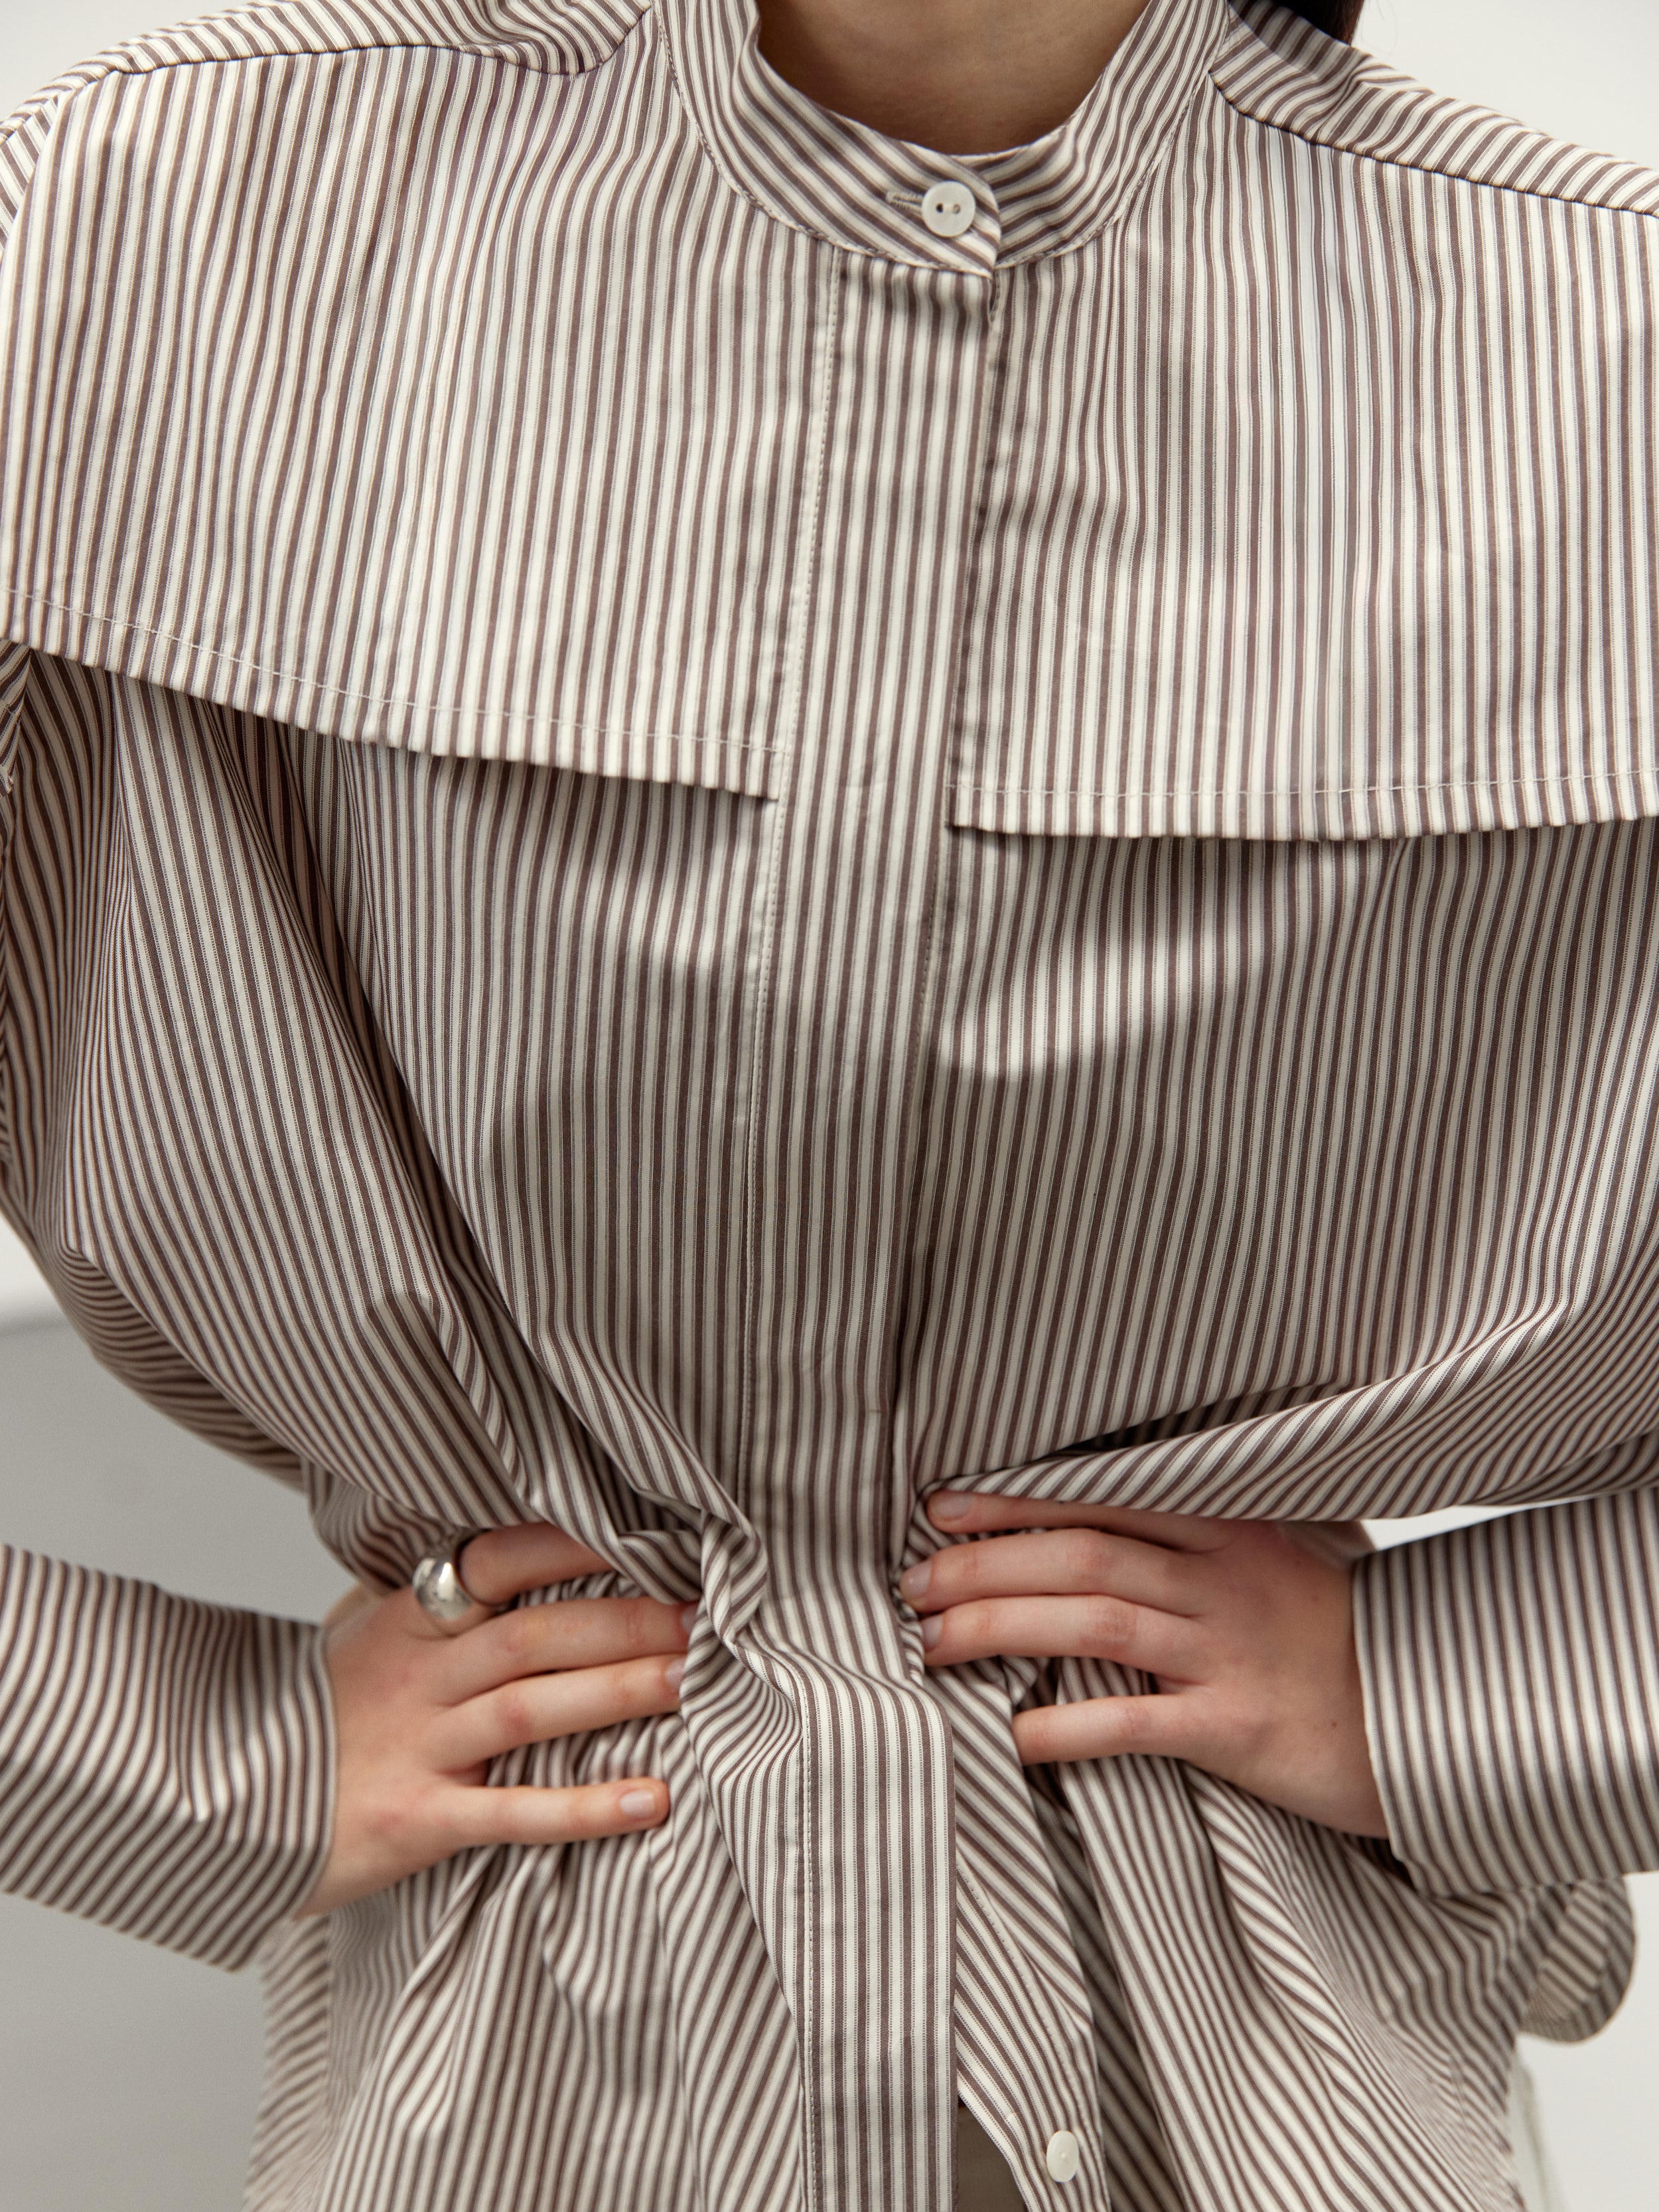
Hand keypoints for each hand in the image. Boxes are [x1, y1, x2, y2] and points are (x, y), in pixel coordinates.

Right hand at [297, 1525, 693, 1915]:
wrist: (222, 1803)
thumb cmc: (316, 1713)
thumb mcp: (362, 1633)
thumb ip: (435, 1597)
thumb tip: (512, 1550)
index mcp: (411, 1618)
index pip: (501, 1559)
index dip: (577, 1544)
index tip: (652, 1534)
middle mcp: (419, 1675)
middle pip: (537, 1633)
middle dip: (627, 1621)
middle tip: (707, 1617)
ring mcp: (419, 1747)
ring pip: (533, 1708)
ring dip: (621, 1693)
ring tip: (695, 1682)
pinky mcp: (419, 1821)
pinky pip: (514, 1813)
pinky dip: (586, 1808)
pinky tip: (652, 1801)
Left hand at [901, 1495, 1386, 1836]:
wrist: (1435, 1710)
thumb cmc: (1343, 1634)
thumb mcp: (1286, 1557)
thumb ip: (1209, 1534)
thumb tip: (1120, 1513)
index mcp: (1225, 1530)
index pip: (1097, 1499)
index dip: (1012, 1501)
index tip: (941, 1506)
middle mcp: (1221, 1581)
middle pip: (1080, 1554)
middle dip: (984, 1565)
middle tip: (914, 1582)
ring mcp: (1228, 1652)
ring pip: (1092, 1622)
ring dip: (1001, 1629)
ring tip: (933, 1643)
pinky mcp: (1237, 1726)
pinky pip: (1134, 1722)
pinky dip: (1066, 1727)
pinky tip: (1014, 1735)